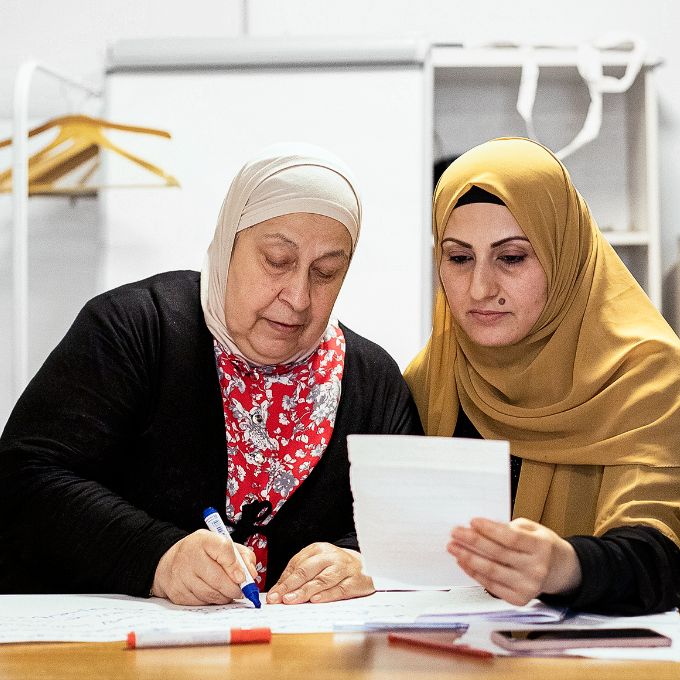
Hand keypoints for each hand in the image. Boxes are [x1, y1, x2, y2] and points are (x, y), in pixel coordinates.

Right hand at [151, 529, 257, 604]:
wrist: (170, 561)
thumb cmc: (201, 552)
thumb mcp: (221, 545)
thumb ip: (241, 555)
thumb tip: (251, 575)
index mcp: (204, 540)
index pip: (224, 549)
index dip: (236, 566)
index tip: (243, 577)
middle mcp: (190, 556)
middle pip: (218, 579)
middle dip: (234, 589)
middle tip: (241, 591)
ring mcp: (181, 576)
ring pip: (211, 594)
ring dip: (224, 597)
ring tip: (228, 592)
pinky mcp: (177, 593)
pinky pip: (201, 603)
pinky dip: (211, 602)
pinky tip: (213, 594)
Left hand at [266, 543, 373, 604]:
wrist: (367, 565)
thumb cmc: (336, 566)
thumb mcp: (317, 564)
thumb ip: (298, 575)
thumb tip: (278, 591)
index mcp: (318, 549)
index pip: (296, 565)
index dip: (283, 581)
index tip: (272, 595)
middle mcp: (330, 556)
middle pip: (307, 570)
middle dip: (289, 585)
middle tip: (277, 598)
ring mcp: (344, 568)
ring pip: (321, 580)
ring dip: (304, 591)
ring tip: (290, 600)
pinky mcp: (355, 581)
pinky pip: (339, 589)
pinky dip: (327, 595)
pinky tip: (315, 600)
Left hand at [447, 517, 581, 605]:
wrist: (559, 570)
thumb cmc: (540, 545)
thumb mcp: (531, 529)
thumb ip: (508, 528)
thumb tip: (479, 528)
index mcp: (541, 547)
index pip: (511, 538)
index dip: (490, 530)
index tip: (472, 521)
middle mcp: (537, 569)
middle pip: (498, 554)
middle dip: (472, 542)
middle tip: (455, 532)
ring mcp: (528, 587)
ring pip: (491, 571)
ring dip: (468, 558)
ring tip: (453, 547)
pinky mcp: (519, 599)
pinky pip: (491, 585)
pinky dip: (474, 573)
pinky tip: (463, 562)